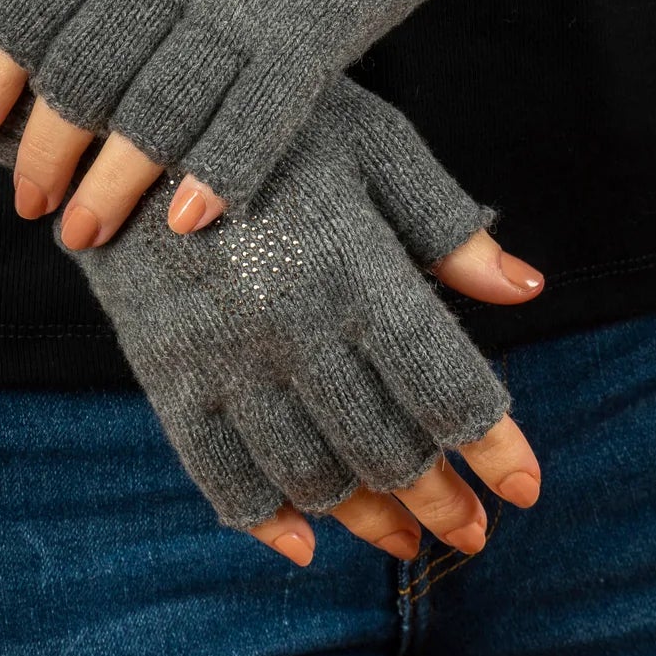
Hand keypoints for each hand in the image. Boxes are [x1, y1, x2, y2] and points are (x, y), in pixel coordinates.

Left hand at [0, 0, 543, 310]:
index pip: (29, 5)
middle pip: (80, 76)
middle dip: (46, 153)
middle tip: (33, 203)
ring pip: (154, 117)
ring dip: (114, 187)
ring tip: (89, 231)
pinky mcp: (312, 34)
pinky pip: (250, 125)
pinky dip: (214, 178)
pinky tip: (189, 218)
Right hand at [57, 77, 543, 568]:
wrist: (127, 112)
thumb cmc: (271, 120)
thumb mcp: (369, 143)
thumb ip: (443, 223)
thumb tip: (528, 288)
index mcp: (354, 267)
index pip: (445, 386)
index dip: (495, 447)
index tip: (528, 489)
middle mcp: (292, 326)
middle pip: (386, 446)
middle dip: (442, 501)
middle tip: (473, 533)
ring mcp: (222, 355)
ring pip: (309, 473)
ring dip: (366, 521)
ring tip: (406, 543)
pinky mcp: (163, 369)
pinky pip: (215, 471)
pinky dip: (263, 520)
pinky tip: (304, 544)